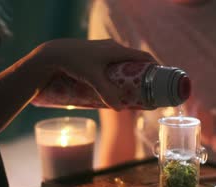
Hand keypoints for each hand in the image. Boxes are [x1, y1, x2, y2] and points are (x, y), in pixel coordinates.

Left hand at [35, 39, 155, 109]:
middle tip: (148, 88)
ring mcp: (103, 50)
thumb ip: (106, 93)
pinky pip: (113, 62)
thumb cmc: (75, 63)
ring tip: (133, 89)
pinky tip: (115, 83)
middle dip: (142, 73)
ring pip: (123, 61)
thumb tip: (119, 109)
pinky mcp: (95, 54)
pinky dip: (118, 72)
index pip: (143, 56)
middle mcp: (112, 47)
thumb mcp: (93, 79)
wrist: (54, 54)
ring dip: (130, 73)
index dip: (154, 67)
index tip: (161, 78)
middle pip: (135, 60)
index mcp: (117, 50)